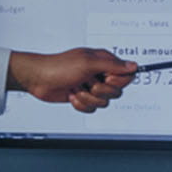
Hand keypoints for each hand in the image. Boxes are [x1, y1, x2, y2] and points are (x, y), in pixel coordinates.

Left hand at [9, 47, 134, 112]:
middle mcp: (100, 74)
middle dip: (99, 90)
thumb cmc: (59, 67)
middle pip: (116, 91)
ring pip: (103, 102)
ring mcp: (91, 87)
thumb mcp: (88, 63)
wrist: (38, 79)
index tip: (104, 77)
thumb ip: (113, 65)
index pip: (126, 75)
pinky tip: (71, 95)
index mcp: (104, 62)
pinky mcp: (83, 98)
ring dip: (87, 97)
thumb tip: (133, 66)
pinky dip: (80, 104)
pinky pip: (92, 108)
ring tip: (75, 88)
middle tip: (86, 82)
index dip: (117, 80)